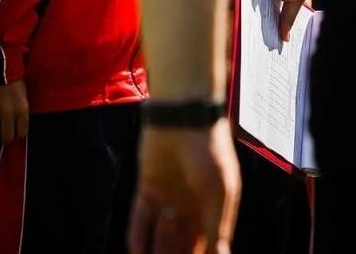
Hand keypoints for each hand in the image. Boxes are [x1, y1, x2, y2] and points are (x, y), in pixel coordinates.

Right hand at [0, 80, 28, 142]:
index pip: (22, 133)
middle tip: (2, 130)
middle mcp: (7, 113)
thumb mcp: (23, 92)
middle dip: (5, 135)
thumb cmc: (13, 75)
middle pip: (6, 137)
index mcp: (21, 109)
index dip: (18, 133)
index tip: (15, 130)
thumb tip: (18, 122)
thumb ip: (21, 108)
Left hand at [127, 124, 239, 253]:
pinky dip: (138, 236)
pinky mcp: (147, 187)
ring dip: (157, 252)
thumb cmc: (210, 151)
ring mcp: (168, 197)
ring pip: (161, 235)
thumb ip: (217, 228)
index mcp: (212, 210)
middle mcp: (190, 206)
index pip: (206, 245)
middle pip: (182, 243)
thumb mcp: (219, 193)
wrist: (185, 115)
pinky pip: (141, 218)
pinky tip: (136, 252)